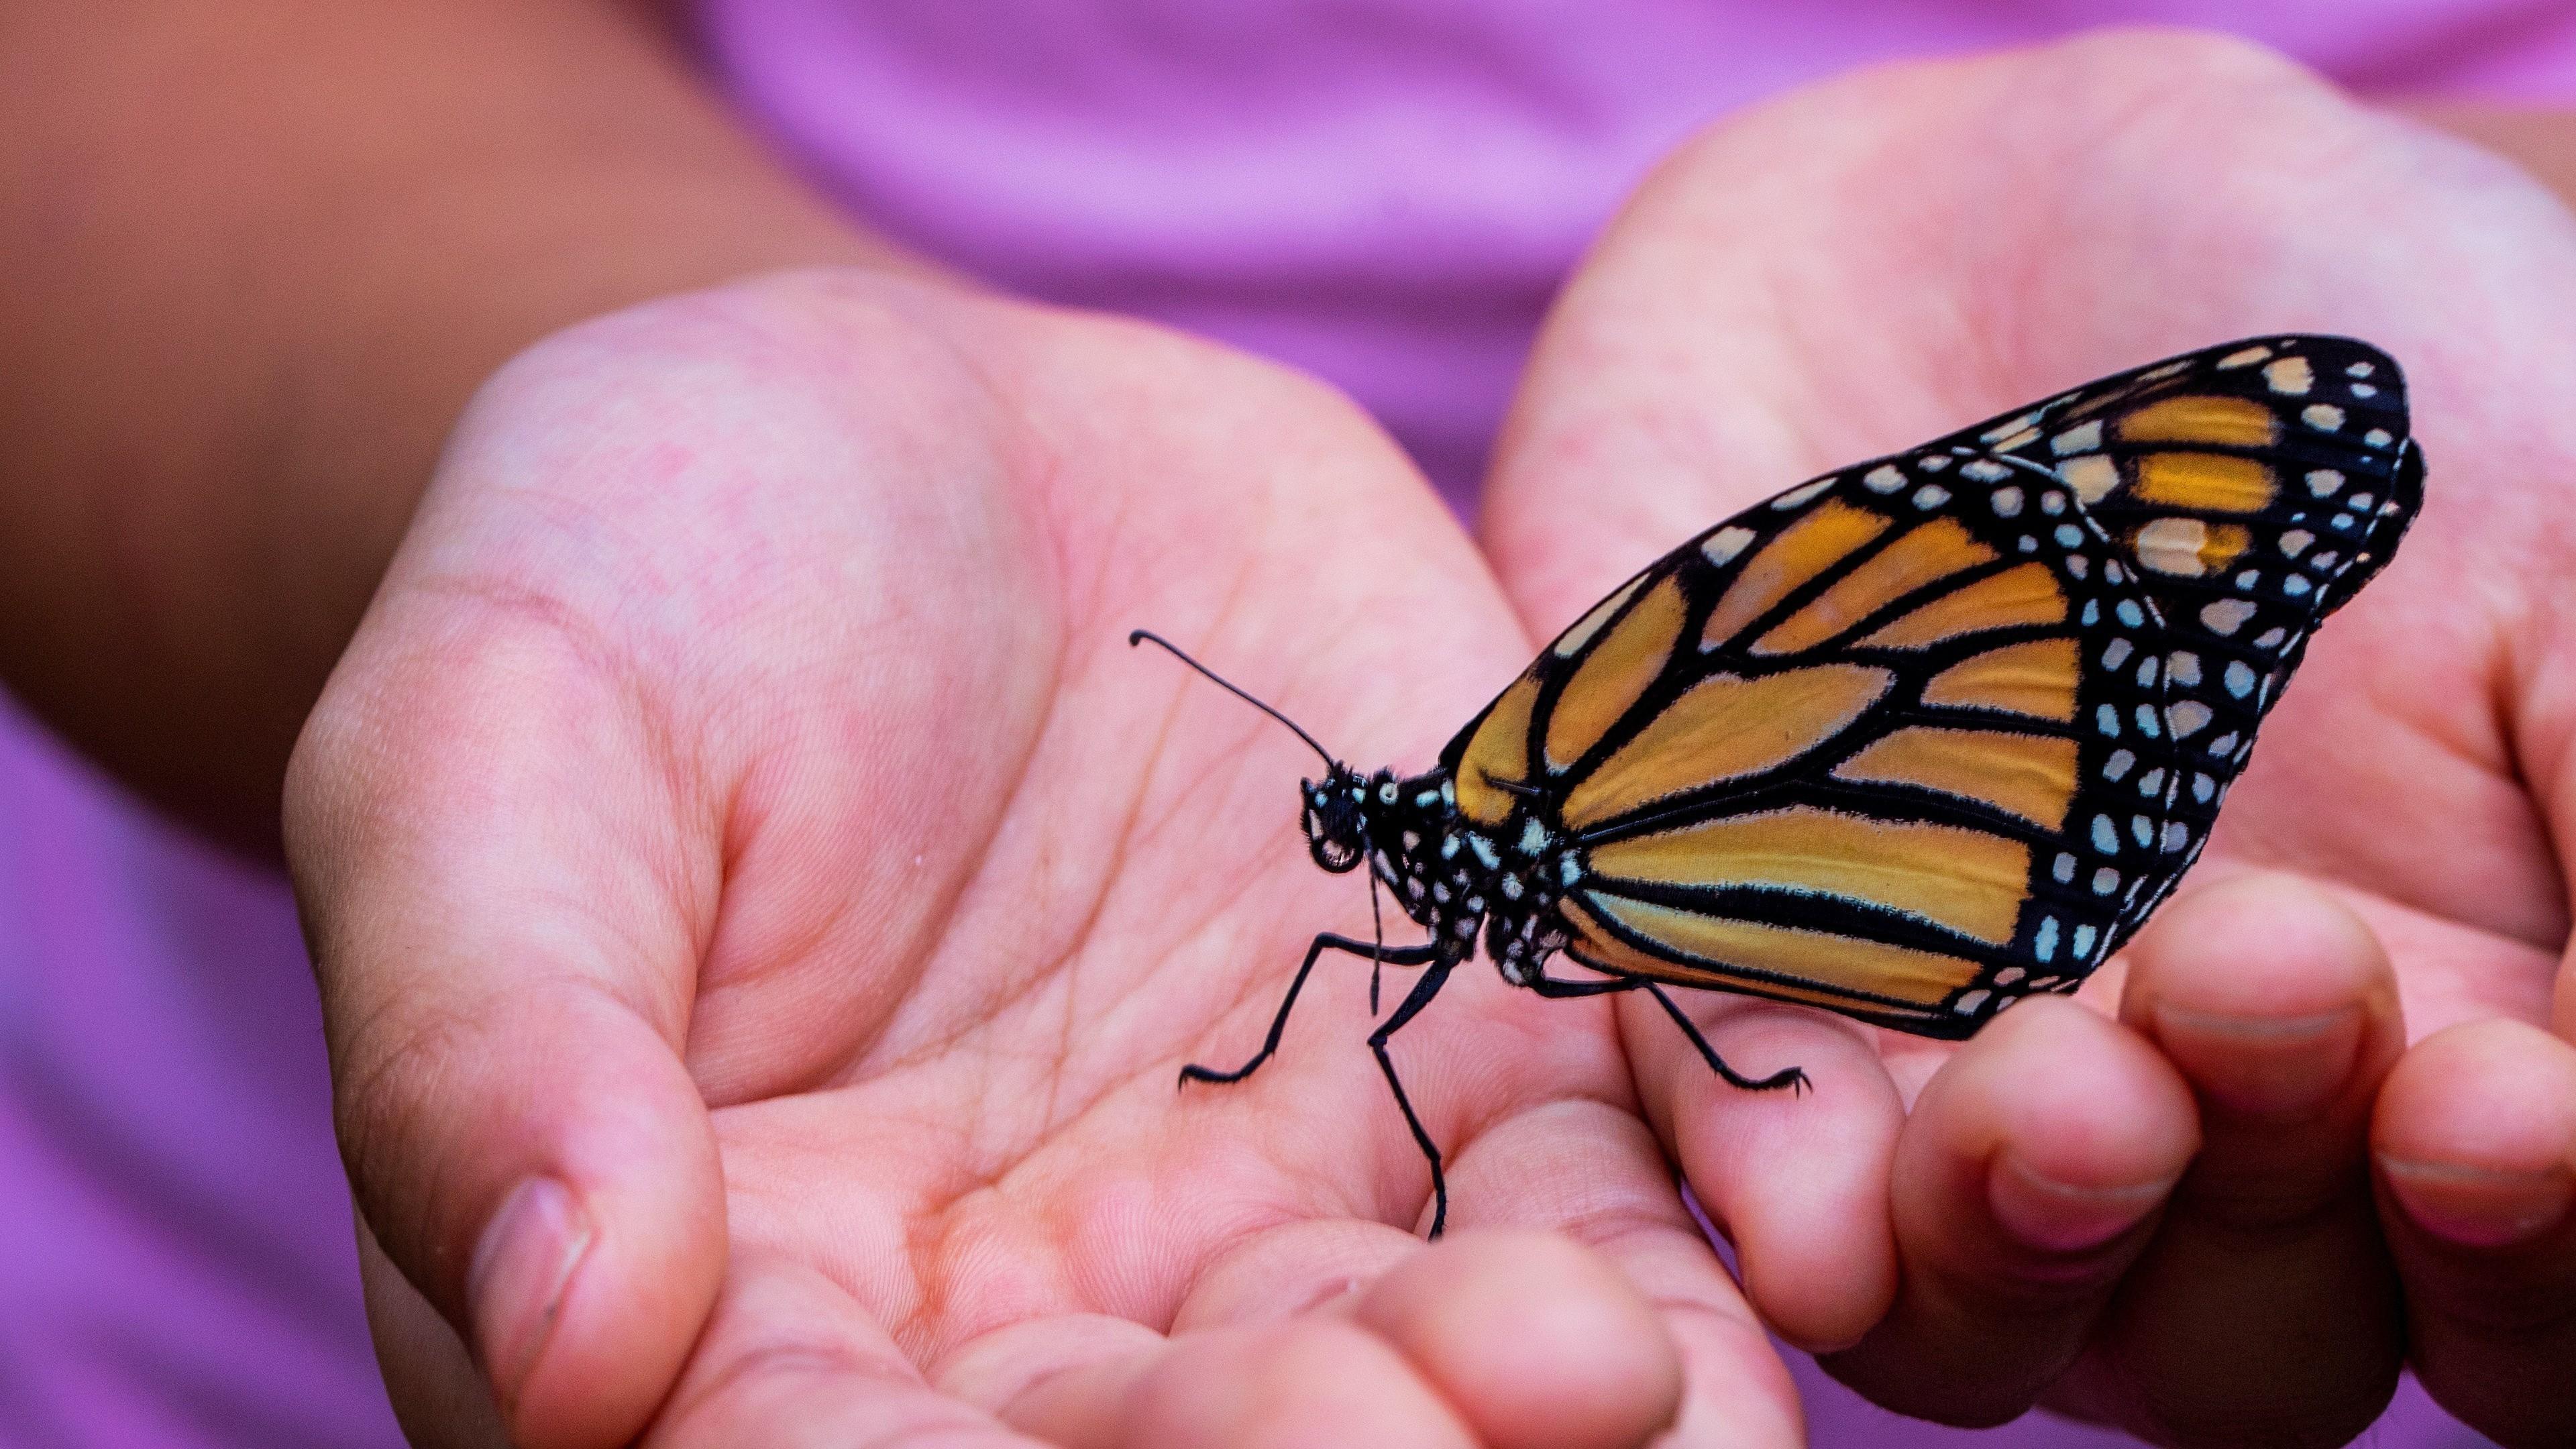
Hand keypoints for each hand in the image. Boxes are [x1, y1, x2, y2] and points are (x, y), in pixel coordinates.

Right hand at [288, 270, 1808, 1447]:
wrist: (892, 437)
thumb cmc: (625, 587)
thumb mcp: (486, 751)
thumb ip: (495, 1035)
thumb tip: (563, 1339)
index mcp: (750, 1311)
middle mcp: (1036, 1323)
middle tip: (1432, 1425)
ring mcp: (1275, 1199)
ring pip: (1416, 1365)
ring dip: (1527, 1400)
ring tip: (1610, 1366)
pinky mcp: (1470, 1048)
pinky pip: (1595, 1175)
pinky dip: (1684, 1224)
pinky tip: (1763, 1244)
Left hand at [1480, 31, 2575, 1446]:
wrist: (2017, 221)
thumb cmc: (2368, 358)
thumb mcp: (2574, 546)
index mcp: (2454, 1033)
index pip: (2509, 1277)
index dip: (2519, 1250)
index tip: (2498, 1103)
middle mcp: (2205, 1104)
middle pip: (2246, 1328)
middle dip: (2270, 1203)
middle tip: (2266, 974)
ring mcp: (1959, 1066)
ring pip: (1988, 1294)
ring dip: (2020, 1236)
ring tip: (2061, 1093)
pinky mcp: (1729, 982)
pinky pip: (1745, 1163)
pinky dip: (1780, 1197)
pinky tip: (1809, 1195)